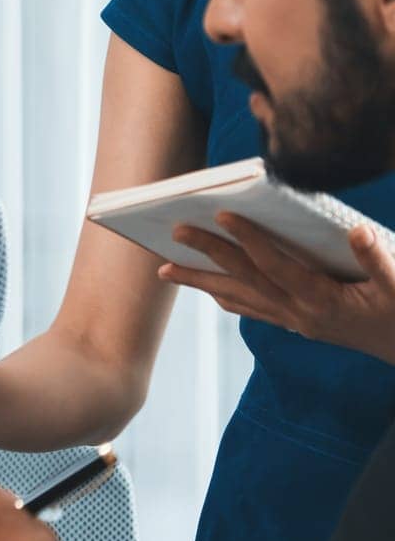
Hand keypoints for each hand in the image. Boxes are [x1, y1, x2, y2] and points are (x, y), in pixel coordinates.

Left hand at [161, 214, 394, 364]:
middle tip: (174, 233)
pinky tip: (209, 289)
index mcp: (321, 301)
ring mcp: (295, 322)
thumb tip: (357, 230)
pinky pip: (251, 310)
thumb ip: (377, 258)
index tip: (222, 215)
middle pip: (243, 281)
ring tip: (166, 269)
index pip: (273, 265)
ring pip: (238, 300)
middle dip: (206, 256)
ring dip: (201, 283)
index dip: (247, 239)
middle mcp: (299, 314)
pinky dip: (226, 296)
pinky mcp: (298, 325)